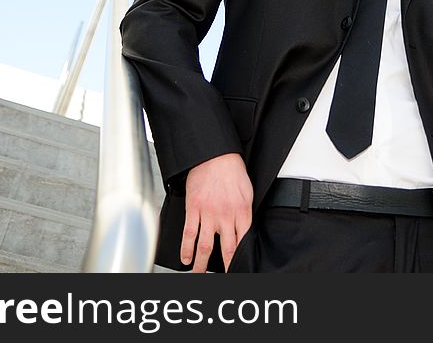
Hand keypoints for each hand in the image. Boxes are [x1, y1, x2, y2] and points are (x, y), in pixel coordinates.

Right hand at [181, 153, 252, 271]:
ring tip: (198, 273)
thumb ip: (246, 213)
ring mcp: (208, 213)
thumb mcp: (248, 192)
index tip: (239, 268)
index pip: (242, 242)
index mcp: (242, 212)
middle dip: (225, 267)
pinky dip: (186, 248)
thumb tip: (245, 230)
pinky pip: (189, 233)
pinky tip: (184, 258)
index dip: (240, 258)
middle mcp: (225, 216)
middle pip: (226, 249)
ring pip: (204, 246)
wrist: (215, 155)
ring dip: (200, 263)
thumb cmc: (232, 171)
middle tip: (223, 277)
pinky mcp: (194, 208)